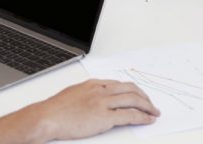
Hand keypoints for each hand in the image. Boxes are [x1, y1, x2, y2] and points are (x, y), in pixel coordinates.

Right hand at [36, 79, 158, 139]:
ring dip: (147, 106)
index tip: (138, 95)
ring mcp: (103, 102)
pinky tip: (147, 120)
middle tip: (151, 103)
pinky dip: (141, 117)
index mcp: (94, 84)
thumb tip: (93, 100)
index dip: (132, 90)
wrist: (48, 117)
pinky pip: (129, 115)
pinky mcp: (104, 117)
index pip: (119, 84)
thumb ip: (87, 94)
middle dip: (143, 96)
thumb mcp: (74, 94)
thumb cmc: (56, 109)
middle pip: (130, 89)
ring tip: (154, 112)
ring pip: (133, 100)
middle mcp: (101, 90)